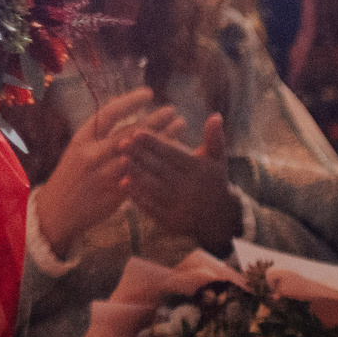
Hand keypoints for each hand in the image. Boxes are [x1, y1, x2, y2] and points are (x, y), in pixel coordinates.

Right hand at [33, 87, 165, 256]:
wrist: (57, 211)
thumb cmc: (70, 177)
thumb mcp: (77, 149)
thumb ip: (97, 135)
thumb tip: (120, 111)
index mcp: (81, 139)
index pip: (108, 114)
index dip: (130, 102)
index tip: (148, 93)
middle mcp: (92, 154)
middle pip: (129, 132)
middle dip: (154, 120)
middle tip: (173, 110)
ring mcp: (103, 175)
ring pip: (139, 154)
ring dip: (162, 140)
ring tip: (179, 127)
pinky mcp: (114, 194)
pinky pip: (140, 177)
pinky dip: (156, 166)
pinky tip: (171, 158)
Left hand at [124, 112, 238, 252]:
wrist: (218, 219)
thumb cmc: (213, 180)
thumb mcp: (217, 160)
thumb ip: (214, 138)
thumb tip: (216, 115)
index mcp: (201, 172)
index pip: (174, 154)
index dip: (155, 142)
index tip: (136, 131)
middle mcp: (192, 190)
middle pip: (161, 169)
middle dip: (140, 155)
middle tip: (120, 143)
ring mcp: (181, 207)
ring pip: (154, 187)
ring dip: (136, 173)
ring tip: (119, 159)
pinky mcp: (171, 221)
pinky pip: (151, 206)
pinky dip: (136, 194)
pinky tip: (122, 182)